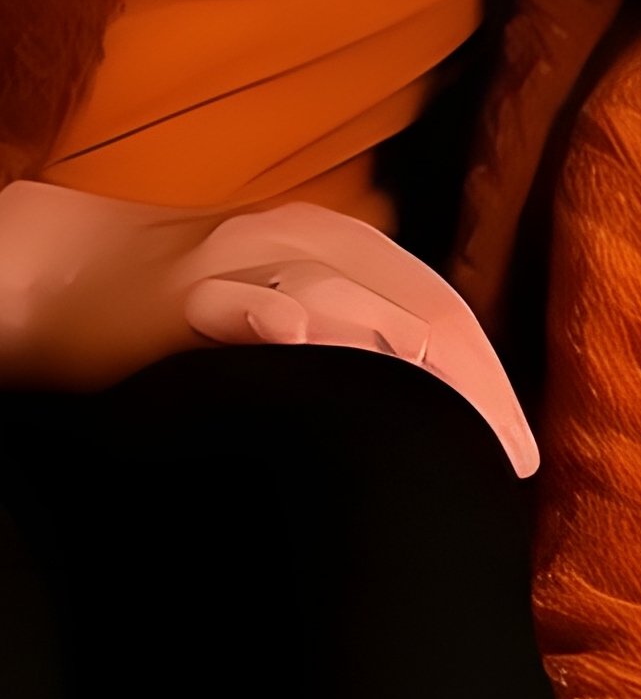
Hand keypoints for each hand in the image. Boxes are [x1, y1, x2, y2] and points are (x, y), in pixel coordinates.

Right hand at [174, 204, 538, 476]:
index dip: (489, 380)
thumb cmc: (187, 305)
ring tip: (444, 401)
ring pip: (339, 290)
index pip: (444, 309)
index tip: (518, 454)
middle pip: (416, 304)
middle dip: (471, 384)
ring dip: (395, 343)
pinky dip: (267, 312)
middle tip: (509, 459)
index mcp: (346, 245)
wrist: (63, 270)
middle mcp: (306, 239)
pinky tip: (298, 336)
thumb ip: (360, 331)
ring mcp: (243, 258)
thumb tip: (442, 404)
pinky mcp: (177, 289)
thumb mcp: (291, 300)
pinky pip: (231, 296)